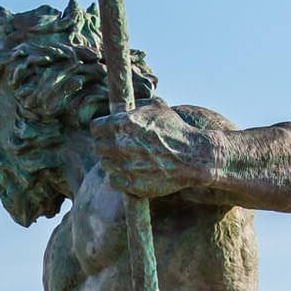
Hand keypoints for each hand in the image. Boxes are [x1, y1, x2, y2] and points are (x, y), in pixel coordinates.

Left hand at [91, 99, 213, 198]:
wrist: (195, 157)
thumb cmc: (176, 130)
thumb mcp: (157, 108)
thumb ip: (135, 107)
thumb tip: (120, 106)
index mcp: (124, 124)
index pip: (95, 128)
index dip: (102, 129)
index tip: (107, 132)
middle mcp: (121, 144)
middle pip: (97, 146)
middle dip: (106, 145)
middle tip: (117, 147)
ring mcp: (125, 165)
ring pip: (105, 164)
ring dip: (113, 162)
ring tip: (128, 159)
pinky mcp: (131, 184)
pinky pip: (113, 180)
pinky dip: (119, 178)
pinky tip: (131, 172)